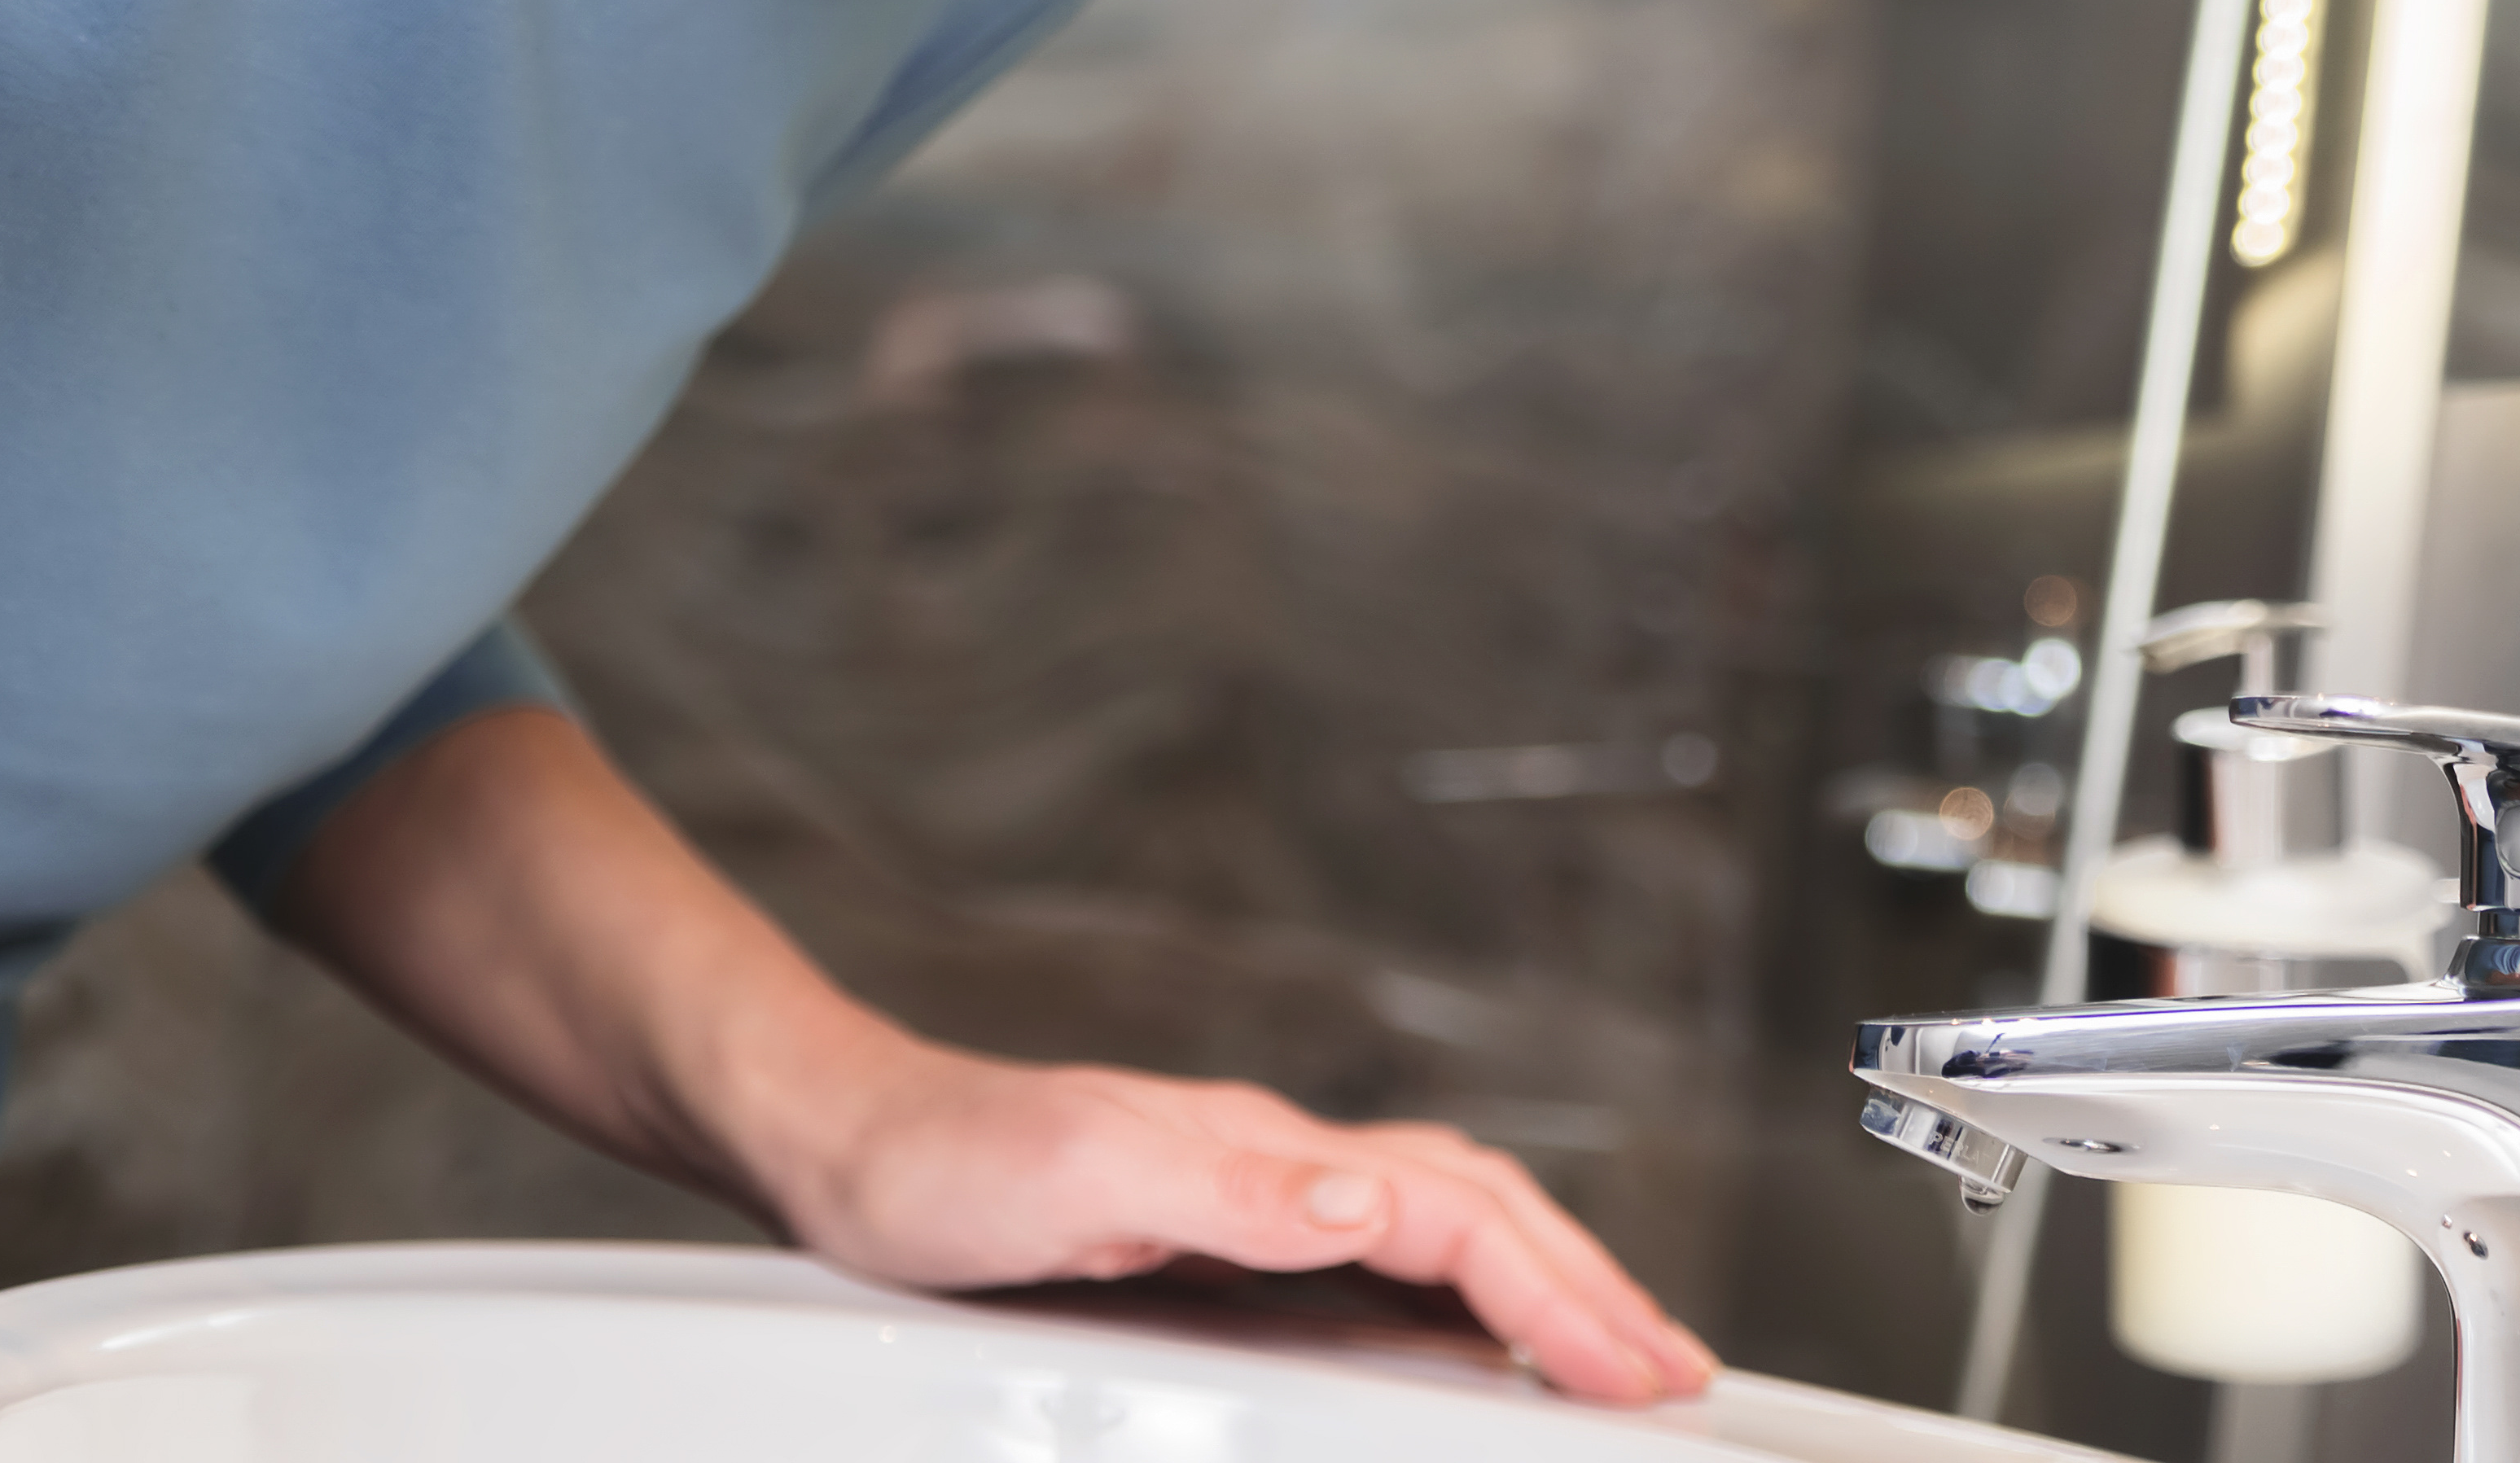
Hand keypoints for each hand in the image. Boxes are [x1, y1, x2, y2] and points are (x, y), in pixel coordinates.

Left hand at [754, 1038, 1718, 1406]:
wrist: (842, 1145)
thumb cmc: (938, 1164)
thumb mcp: (1082, 1172)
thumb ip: (1231, 1188)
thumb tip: (1373, 1200)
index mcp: (1263, 1152)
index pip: (1457, 1215)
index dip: (1561, 1289)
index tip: (1641, 1362)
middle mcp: (1274, 1165)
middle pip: (1481, 1211)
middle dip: (1593, 1290)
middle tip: (1677, 1373)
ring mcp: (1254, 1196)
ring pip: (1446, 1225)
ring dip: (1545, 1287)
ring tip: (1617, 1355)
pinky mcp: (1221, 1238)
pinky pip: (1386, 1259)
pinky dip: (1466, 1293)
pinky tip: (1479, 1340)